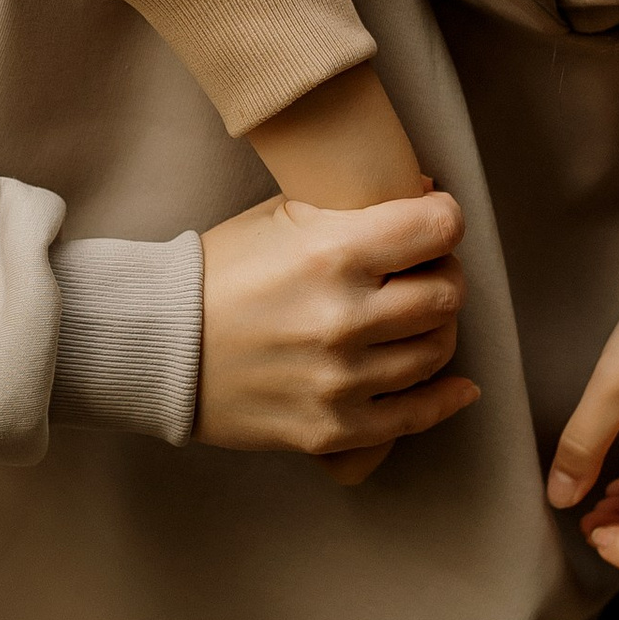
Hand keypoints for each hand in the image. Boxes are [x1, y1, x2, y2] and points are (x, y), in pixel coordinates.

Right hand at [195, 190, 477, 461]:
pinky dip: (445, 397)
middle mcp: (343, 318)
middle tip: (421, 273)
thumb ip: (353, 204)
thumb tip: (426, 192)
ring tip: (412, 320)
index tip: (434, 223)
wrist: (160, 346)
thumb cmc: (220, 272)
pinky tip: (458, 386)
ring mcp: (340, 379)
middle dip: (443, 275)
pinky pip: (416, 415)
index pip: (438, 229)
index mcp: (331, 253)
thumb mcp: (280, 215)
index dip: (444, 219)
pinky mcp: (333, 427)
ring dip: (435, 329)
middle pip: (447, 293)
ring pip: (437, 350)